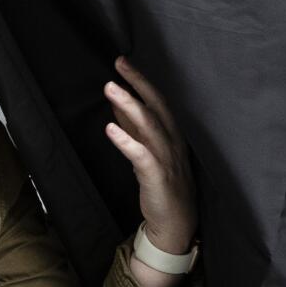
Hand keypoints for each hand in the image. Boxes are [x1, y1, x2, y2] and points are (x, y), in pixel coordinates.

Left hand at [103, 55, 197, 254]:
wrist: (175, 224)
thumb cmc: (162, 183)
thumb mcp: (149, 150)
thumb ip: (135, 126)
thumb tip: (118, 102)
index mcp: (174, 134)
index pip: (159, 101)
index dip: (142, 81)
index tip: (123, 62)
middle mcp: (173, 142)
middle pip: (157, 107)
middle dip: (139, 83)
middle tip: (119, 63)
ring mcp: (167, 159)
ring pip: (149, 126)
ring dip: (129, 105)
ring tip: (110, 88)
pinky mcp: (157, 177)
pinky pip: (141, 156)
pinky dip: (126, 141)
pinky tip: (110, 129)